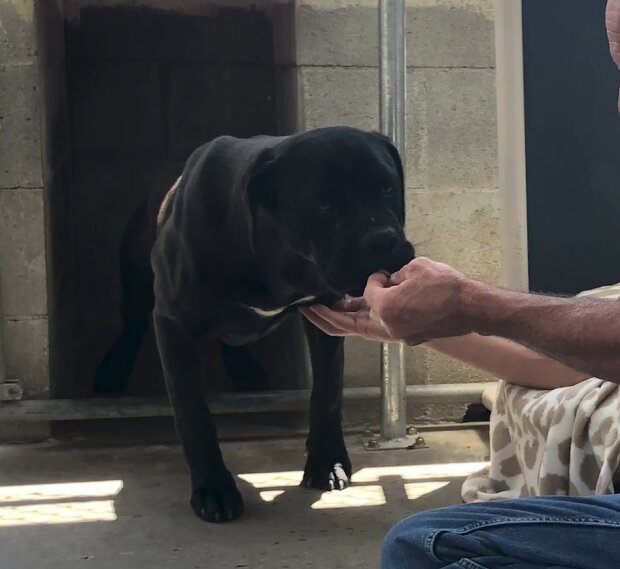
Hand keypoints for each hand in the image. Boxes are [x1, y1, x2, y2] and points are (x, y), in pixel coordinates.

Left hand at [302, 257, 475, 344]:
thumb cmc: (446, 286)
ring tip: (324, 310)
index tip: (382, 274)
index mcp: (386, 308)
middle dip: (323, 315)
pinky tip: (359, 310)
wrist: (472, 308)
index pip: (366, 292)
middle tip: (306, 308)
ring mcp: (396, 335)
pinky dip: (364, 320)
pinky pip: (376, 329)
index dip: (373, 280)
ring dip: (343, 319)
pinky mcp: (405, 337)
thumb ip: (393, 275)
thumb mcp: (415, 268)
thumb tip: (386, 280)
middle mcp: (387, 326)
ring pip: (361, 329)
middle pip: (346, 325)